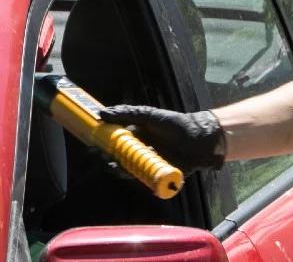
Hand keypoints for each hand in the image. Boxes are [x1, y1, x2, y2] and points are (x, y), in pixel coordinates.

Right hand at [99, 105, 225, 173]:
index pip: (114, 141)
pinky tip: (129, 172)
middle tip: (102, 156)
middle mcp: (140, 151)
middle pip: (118, 158)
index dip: (102, 144)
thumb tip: (101, 113)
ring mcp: (148, 164)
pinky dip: (135, 177)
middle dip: (107, 158)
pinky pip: (142, 179)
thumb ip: (127, 114)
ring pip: (128, 170)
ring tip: (113, 165)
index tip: (92, 144)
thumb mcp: (150, 116)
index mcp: (137, 136)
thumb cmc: (175, 124)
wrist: (199, 139)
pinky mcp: (156, 175)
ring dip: (118, 169)